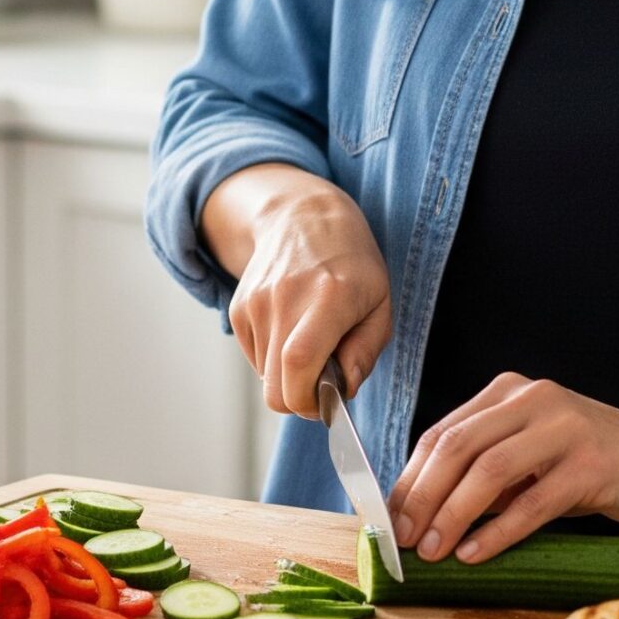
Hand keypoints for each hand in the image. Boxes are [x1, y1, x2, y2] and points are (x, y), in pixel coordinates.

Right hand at [211, 167, 392, 419]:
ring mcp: (255, 303)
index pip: (300, 364)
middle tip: (323, 383)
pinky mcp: (238, 309)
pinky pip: (254, 359)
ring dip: (289, 375)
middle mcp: (285, 299)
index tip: (330, 401)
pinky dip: (273, 359)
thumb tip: (343, 391)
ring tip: (310, 342)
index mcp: (328, 298)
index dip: (310, 400)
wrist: (302, 217)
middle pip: (275, 388)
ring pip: (265, 379)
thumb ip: (365, 352)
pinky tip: (291, 330)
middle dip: (300, 400)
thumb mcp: (380, 304)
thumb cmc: (352, 265)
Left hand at [387, 373, 618, 565]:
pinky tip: (475, 552)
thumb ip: (487, 472)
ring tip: (432, 551)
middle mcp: (534, 399)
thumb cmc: (596, 462)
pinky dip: (497, 531)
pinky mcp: (591, 463)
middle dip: (422, 497)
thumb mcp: (534, 456)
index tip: (389, 517)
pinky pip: (532, 502)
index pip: (443, 432)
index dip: (411, 476)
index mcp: (511, 391)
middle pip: (457, 446)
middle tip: (403, 539)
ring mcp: (564, 428)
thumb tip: (424, 514)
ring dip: (453, 515)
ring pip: (489, 471)